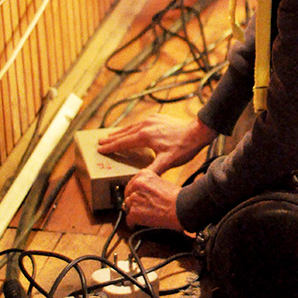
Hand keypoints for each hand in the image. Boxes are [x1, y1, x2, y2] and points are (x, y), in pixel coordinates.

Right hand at [98, 115, 214, 174]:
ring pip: (131, 127)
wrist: (197, 131)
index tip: (100, 149)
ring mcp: (151, 120)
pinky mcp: (158, 118)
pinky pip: (140, 123)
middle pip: (124, 133)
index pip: (123, 143)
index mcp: (144, 136)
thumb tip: (139, 179)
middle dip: (111, 138)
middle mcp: (145, 125)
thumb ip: (152, 170)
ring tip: (111, 136)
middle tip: (100, 141)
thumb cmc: (183, 147)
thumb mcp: (167, 162)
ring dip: (121, 132)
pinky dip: (132, 127)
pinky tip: (132, 129)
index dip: (110, 147)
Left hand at [123, 170, 182, 229]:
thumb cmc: (176, 197)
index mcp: (144, 175)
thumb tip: (143, 195)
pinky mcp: (134, 212)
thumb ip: (149, 187)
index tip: (138, 198)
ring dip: (135, 212)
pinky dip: (134, 223)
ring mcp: (134, 198)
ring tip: (145, 216)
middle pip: (128, 196)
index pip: (131, 185)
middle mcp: (137, 185)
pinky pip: (129, 220)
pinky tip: (141, 223)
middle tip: (143, 208)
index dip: (135, 194)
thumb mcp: (161, 183)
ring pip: (128, 208)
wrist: (182, 208)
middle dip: (134, 203)